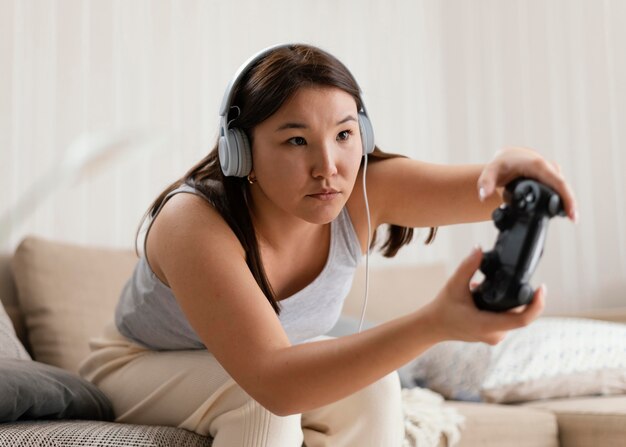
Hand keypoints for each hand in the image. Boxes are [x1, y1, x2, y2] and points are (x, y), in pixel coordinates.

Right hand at [423, 247, 544, 344]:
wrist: (433, 326)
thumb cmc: (443, 308)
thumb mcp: (454, 285)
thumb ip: (467, 267)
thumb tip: (479, 249)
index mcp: (487, 324)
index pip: (522, 319)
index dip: (536, 304)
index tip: (541, 288)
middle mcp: (495, 334)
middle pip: (521, 315)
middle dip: (523, 297)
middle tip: (521, 278)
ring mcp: (495, 337)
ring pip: (514, 317)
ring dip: (512, 301)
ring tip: (501, 287)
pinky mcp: (494, 335)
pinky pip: (508, 320)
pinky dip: (506, 307)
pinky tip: (495, 296)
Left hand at [477, 147, 577, 221]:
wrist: (507, 157)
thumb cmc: (501, 163)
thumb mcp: (491, 171)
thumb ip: (485, 183)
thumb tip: (483, 196)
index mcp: (538, 165)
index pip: (557, 182)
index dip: (566, 197)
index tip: (571, 212)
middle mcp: (548, 168)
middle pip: (563, 187)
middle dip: (570, 204)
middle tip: (574, 220)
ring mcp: (551, 173)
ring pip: (562, 189)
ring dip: (567, 203)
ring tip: (571, 218)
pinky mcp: (551, 178)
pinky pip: (559, 189)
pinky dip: (562, 200)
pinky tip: (564, 212)